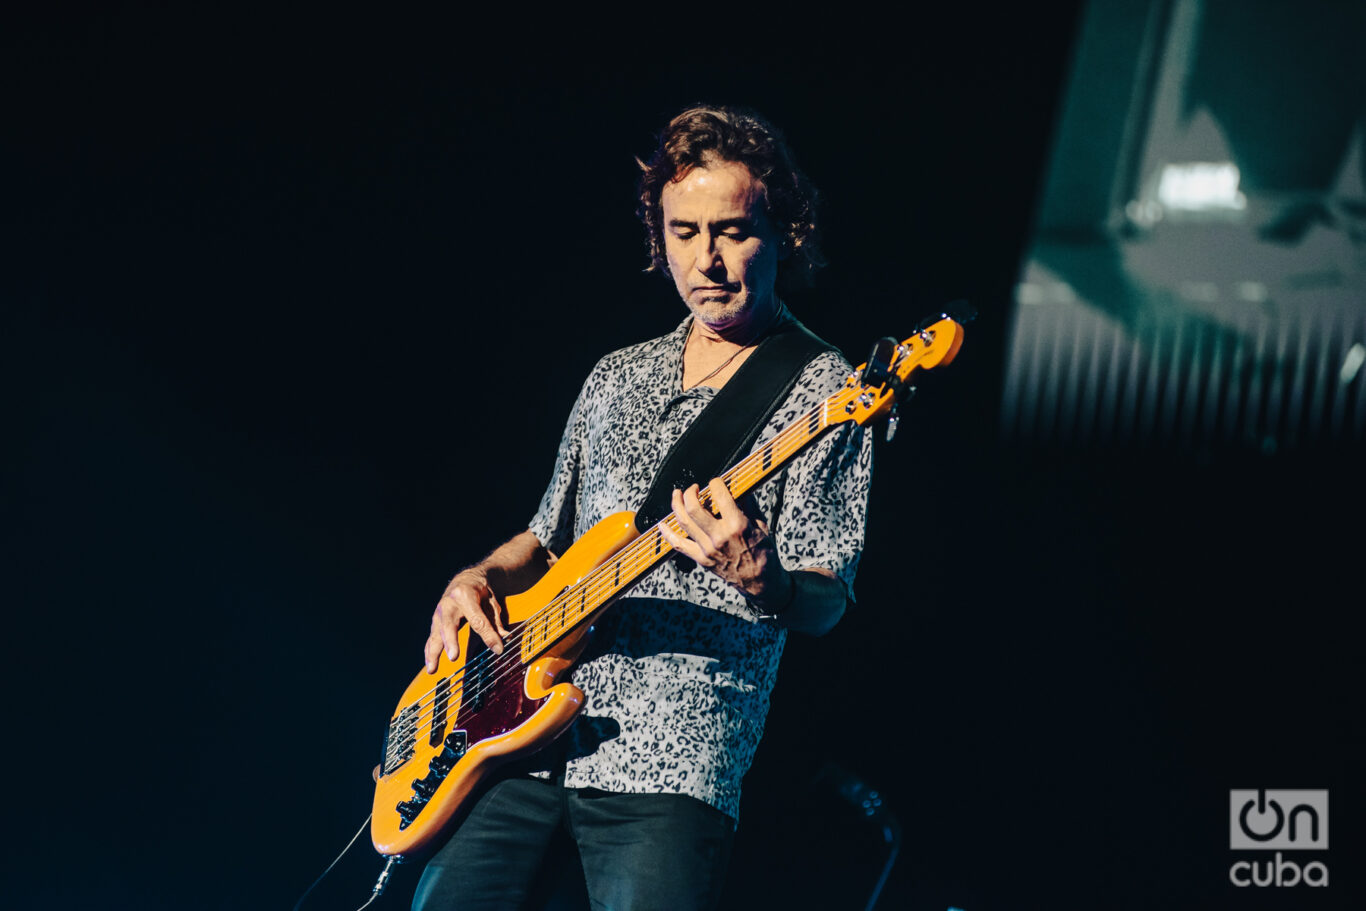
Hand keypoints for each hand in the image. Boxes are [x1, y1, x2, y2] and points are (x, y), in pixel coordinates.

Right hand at [424, 568, 510, 671]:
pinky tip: (430, 665)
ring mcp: (439, 612)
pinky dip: (430, 652)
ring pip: (436, 633)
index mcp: (465, 594)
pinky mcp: (436, 621)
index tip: (498, 649)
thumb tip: (503, 640)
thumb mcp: (491, 602)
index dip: (488, 635)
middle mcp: (449, 603)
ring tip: (433, 669)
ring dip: (434, 652)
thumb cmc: (480, 592)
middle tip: (454, 656)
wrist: (465, 580)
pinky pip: (432, 638)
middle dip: (451, 641)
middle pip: (449, 624)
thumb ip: (495, 621)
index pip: (477, 618)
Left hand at [659, 479, 790, 603]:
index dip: (716, 483)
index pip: (719, 495)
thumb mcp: (761, 525)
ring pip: (683, 522)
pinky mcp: (701, 559)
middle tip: (694, 488)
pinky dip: (667, 533)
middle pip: (694, 508)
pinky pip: (679, 545)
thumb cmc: (764, 553)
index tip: (716, 482)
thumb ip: (748, 505)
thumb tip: (740, 487)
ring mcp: (708, 549)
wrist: (760, 583)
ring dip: (676, 505)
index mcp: (737, 525)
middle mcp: (719, 536)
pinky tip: (662, 524)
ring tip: (676, 494)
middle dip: (690, 492)